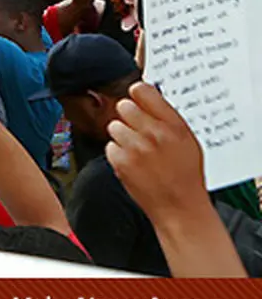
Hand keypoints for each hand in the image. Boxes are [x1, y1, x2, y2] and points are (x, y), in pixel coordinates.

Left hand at [105, 82, 208, 228]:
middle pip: (124, 106)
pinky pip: (110, 146)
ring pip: (114, 126)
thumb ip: (167, 117)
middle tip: (138, 131)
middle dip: (129, 117)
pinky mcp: (120, 161)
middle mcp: (154, 133)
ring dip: (122, 137)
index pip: (143, 90)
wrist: (179, 207)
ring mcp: (135, 147)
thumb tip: (147, 95)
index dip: (137, 93)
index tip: (136, 96)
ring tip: (138, 151)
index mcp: (173, 125)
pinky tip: (133, 164)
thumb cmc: (185, 176)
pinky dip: (118, 154)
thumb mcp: (188, 141)